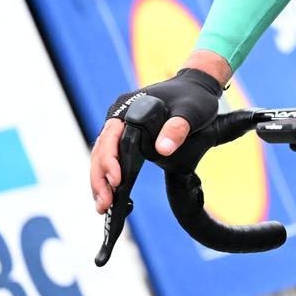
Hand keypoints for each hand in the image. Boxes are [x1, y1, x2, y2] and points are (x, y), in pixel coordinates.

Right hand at [90, 67, 225, 212]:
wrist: (196, 87)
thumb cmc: (194, 98)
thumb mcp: (191, 112)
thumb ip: (177, 128)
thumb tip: (162, 149)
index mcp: (128, 107)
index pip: (111, 137)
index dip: (110, 160)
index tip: (117, 181)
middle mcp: (119, 117)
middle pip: (101, 150)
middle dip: (100, 178)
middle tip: (104, 205)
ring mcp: (120, 127)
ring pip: (101, 157)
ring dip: (100, 182)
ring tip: (103, 207)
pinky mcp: (126, 137)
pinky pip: (111, 158)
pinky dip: (108, 177)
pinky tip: (111, 196)